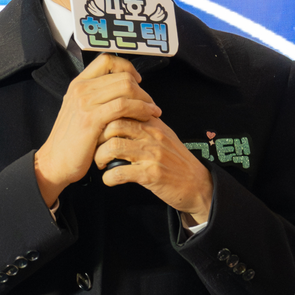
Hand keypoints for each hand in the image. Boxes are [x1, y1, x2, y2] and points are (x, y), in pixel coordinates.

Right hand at [34, 54, 161, 207]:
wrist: (55, 162)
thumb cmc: (71, 140)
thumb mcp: (80, 110)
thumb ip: (97, 97)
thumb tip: (125, 89)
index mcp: (78, 83)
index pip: (106, 60)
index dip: (127, 67)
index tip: (137, 81)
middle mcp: (80, 89)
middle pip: (121, 75)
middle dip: (142, 89)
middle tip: (150, 103)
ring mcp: (85, 103)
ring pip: (126, 87)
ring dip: (145, 99)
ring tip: (153, 111)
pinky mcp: (91, 119)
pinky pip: (124, 105)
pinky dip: (141, 109)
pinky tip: (147, 117)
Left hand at [95, 115, 213, 223]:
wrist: (198, 184)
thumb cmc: (176, 160)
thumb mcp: (163, 134)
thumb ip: (144, 123)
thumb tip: (119, 114)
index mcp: (153, 123)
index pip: (122, 109)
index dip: (104, 120)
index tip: (99, 132)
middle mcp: (152, 135)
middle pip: (113, 125)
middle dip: (98, 138)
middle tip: (96, 149)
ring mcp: (152, 154)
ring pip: (113, 147)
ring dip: (100, 158)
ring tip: (101, 164)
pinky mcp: (152, 174)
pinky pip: (120, 172)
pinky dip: (109, 177)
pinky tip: (110, 179)